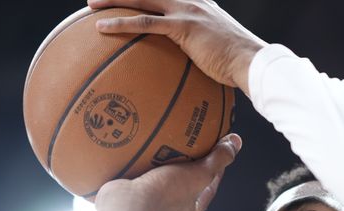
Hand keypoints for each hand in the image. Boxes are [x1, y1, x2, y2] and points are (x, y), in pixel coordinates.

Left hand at [88, 0, 267, 94]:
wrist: (252, 62)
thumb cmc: (239, 65)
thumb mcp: (220, 51)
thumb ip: (203, 51)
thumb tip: (194, 71)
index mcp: (199, 4)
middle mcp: (191, 0)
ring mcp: (186, 10)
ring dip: (114, 0)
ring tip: (91, 4)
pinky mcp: (183, 26)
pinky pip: (144, 22)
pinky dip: (121, 23)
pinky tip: (101, 27)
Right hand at [95, 133, 241, 210]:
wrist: (123, 207)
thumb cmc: (164, 195)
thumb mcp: (198, 174)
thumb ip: (217, 160)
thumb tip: (236, 142)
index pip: (208, 189)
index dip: (214, 170)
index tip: (215, 152)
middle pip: (182, 188)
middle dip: (185, 170)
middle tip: (186, 147)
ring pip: (159, 186)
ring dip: (161, 170)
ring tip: (160, 147)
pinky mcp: (129, 203)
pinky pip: (138, 183)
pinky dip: (139, 170)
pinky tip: (137, 154)